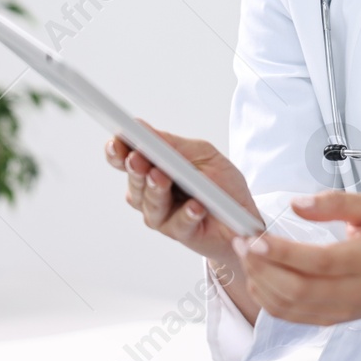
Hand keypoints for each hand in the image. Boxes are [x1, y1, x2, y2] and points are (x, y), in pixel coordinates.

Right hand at [106, 123, 261, 266]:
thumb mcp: (202, 154)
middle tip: (137, 158)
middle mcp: (151, 194)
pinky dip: (188, 213)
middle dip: (136, 169)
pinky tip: (195, 205)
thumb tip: (141, 127)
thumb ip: (172, 145)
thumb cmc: (220, 184)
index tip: (116, 142)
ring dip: (156, 190)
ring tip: (162, 177)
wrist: (243, 216)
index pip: (126, 160)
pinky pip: (180, 224)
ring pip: (151, 204)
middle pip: (135, 182)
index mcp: (153, 169)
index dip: (117, 152)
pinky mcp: (181, 233)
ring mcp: (163, 216)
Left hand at [231, 191, 360, 325]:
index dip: (283, 252)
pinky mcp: (331, 320)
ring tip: (247, 256)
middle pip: (298, 290)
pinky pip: (291, 316)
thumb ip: (336, 203)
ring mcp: (341, 311)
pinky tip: (259, 276)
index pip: (319, 261)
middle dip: (262, 267)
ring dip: (260, 283)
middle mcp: (353, 292)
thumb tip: (297, 205)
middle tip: (243, 243)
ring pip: (289, 307)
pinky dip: (268, 300)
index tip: (256, 238)